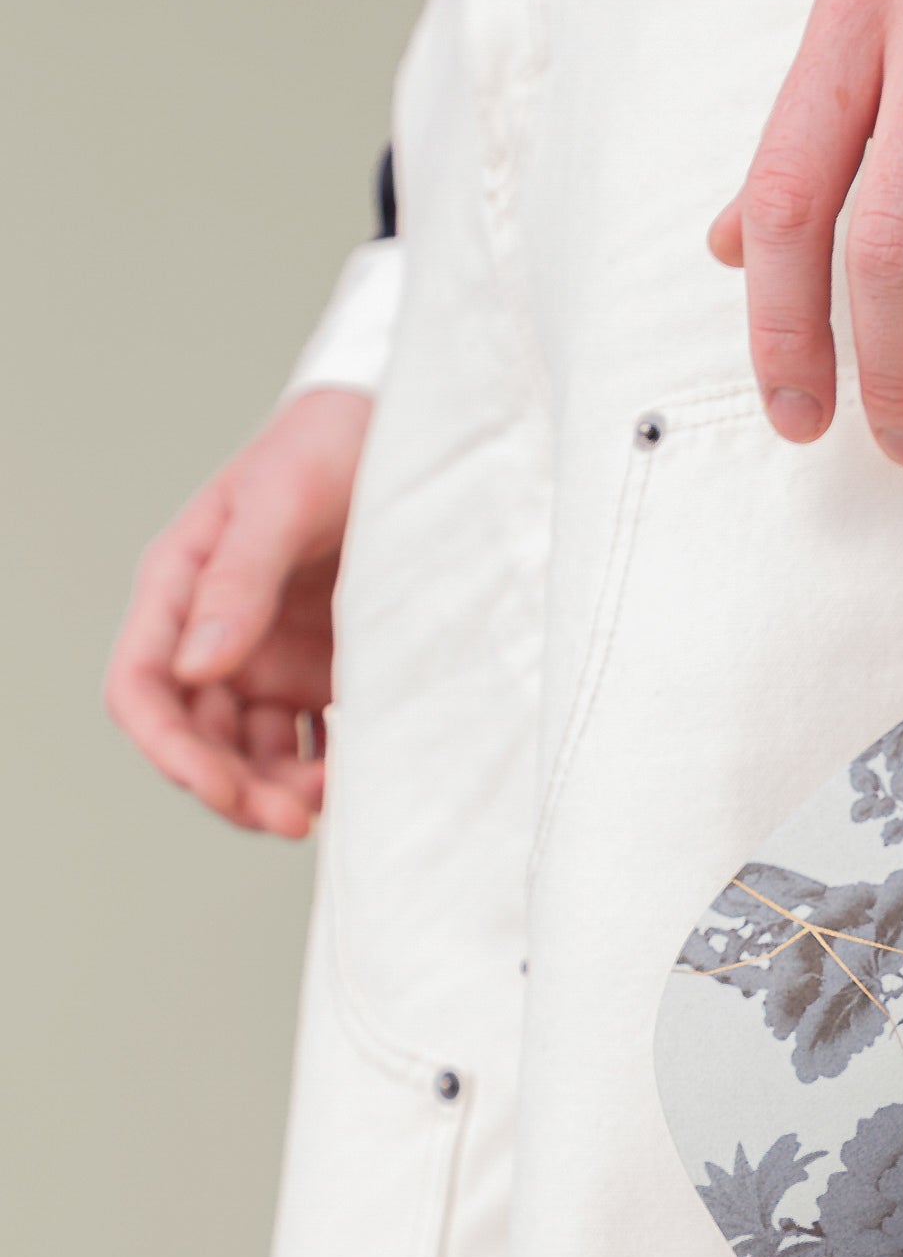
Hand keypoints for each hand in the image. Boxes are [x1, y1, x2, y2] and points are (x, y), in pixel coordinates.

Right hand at [105, 388, 367, 837]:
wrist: (405, 436)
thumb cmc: (330, 448)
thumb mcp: (282, 501)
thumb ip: (239, 579)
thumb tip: (198, 666)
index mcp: (180, 588)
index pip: (142, 689)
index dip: (171, 751)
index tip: (221, 790)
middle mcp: (214, 634)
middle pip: (197, 737)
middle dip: (234, 788)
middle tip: (294, 820)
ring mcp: (267, 657)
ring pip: (252, 751)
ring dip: (279, 789)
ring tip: (333, 803)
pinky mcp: (322, 670)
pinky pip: (311, 739)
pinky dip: (325, 769)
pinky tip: (359, 783)